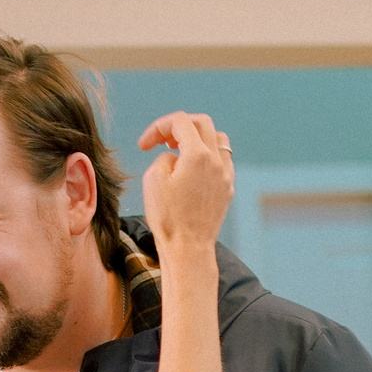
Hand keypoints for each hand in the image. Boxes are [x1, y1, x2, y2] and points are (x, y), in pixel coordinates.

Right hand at [136, 111, 233, 257]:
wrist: (188, 249)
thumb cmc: (168, 218)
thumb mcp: (153, 179)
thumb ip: (164, 157)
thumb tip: (175, 157)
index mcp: (197, 154)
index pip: (179, 122)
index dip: (158, 127)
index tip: (144, 145)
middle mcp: (216, 160)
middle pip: (202, 123)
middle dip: (179, 127)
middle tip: (162, 141)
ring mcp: (225, 175)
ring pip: (218, 139)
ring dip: (198, 138)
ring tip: (180, 152)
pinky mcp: (227, 189)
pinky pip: (223, 160)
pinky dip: (208, 157)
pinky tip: (194, 170)